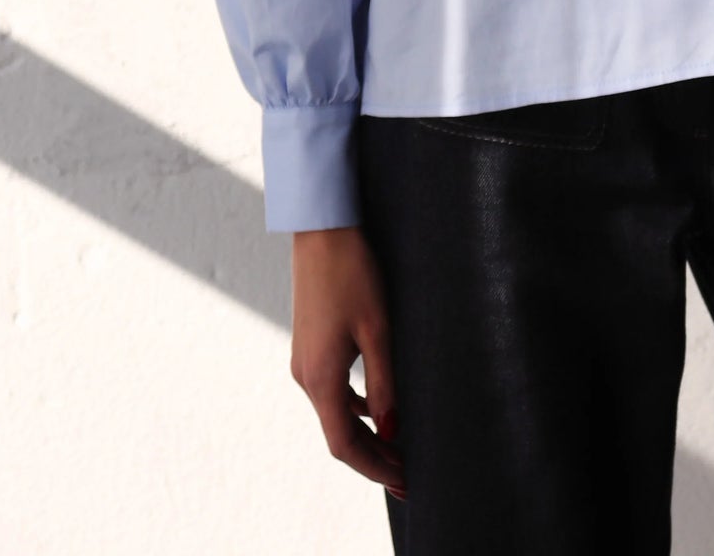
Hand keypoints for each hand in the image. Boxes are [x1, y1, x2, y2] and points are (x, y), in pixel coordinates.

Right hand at [290, 225, 407, 500]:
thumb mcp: (378, 329)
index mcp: (320, 377)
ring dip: (367, 434)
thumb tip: (393, 429)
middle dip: (374, 456)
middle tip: (408, 473)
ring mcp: (305, 361)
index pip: (345, 444)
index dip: (375, 467)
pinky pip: (333, 391)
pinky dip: (356, 409)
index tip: (403, 481)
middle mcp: (306, 376)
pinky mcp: (310, 347)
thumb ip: (385, 382)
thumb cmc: (353, 273)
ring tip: (400, 446)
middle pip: (340, 433)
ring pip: (336, 414)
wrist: (322, 231)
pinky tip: (381, 408)